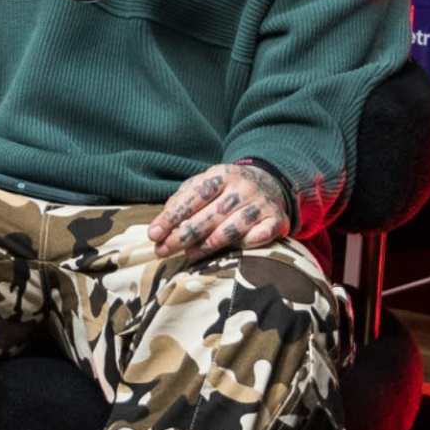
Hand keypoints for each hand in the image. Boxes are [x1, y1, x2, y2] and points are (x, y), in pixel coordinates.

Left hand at [152, 159, 291, 261]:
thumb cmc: (226, 190)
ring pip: (232, 229)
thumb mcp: (205, 185)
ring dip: (208, 245)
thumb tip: (160, 225)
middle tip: (163, 251)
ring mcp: (261, 204)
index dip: (171, 217)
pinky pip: (260, 236)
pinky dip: (246, 244)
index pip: (193, 197)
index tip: (153, 234)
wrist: (270, 183)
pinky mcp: (276, 220)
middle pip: (209, 216)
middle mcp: (242, 188)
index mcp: (221, 175)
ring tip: (189, 255)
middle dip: (183, 236)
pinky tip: (232, 251)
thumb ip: (182, 200)